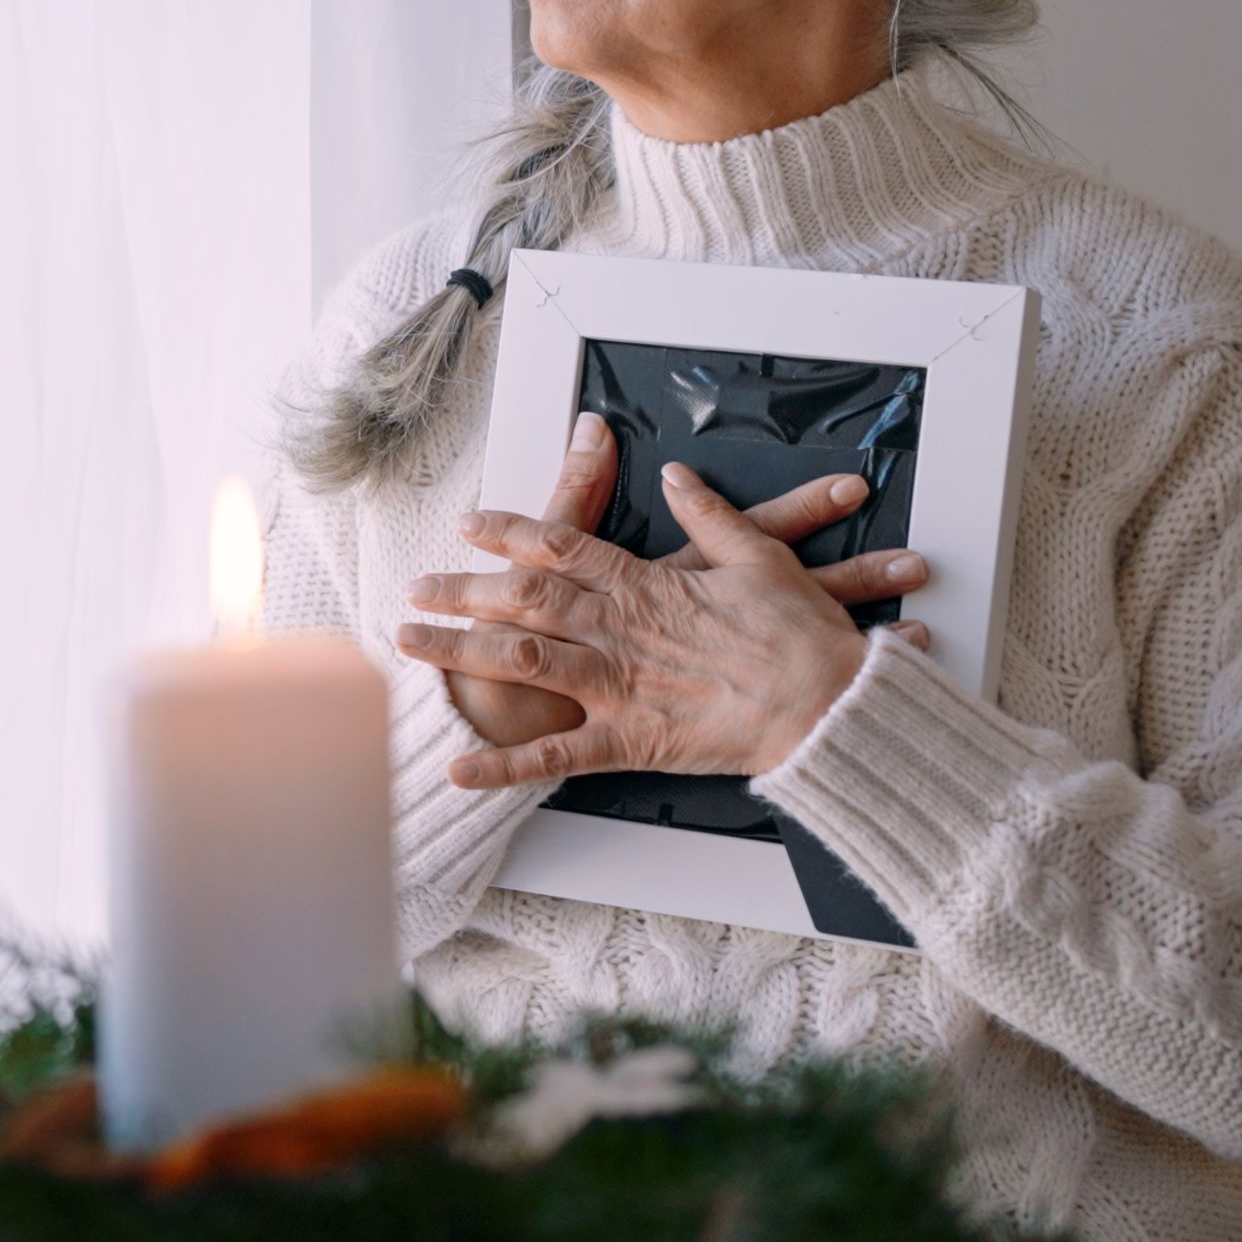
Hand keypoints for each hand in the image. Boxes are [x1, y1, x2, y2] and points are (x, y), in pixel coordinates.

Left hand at [404, 442, 930, 787]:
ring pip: (521, 660)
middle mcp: (619, 629)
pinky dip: (503, 763)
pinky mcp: (629, 741)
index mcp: (646, 584)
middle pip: (523, 599)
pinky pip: (555, 755)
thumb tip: (679, 474)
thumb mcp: (760, 557)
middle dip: (462, 590)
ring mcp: (618, 684)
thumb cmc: (802, 636)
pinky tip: (456, 767)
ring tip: (409, 643)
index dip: (510, 533)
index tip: (469, 525)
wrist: (832, 703)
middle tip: (414, 586)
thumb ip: (711, 514)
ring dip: (460, 651)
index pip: (562, 547)